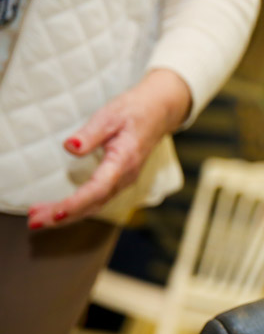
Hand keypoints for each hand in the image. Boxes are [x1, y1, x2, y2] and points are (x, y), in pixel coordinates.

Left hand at [27, 68, 191, 229]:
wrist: (158, 113)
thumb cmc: (134, 111)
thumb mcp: (110, 115)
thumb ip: (90, 133)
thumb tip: (70, 146)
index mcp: (123, 161)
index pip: (98, 189)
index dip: (77, 203)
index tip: (56, 213)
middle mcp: (125, 177)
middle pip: (94, 204)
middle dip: (64, 216)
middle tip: (35, 222)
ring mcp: (123, 182)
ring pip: (95, 206)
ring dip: (68, 215)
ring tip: (39, 219)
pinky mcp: (118, 182)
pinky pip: (98, 201)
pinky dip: (77, 209)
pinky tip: (60, 211)